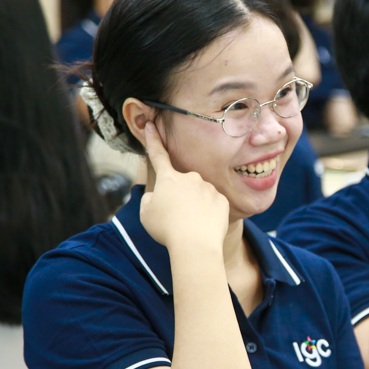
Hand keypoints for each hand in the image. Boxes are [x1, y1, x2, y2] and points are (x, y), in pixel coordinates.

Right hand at [139, 121, 229, 250]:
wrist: (195, 244)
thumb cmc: (167, 229)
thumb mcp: (146, 214)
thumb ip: (151, 199)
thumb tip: (159, 197)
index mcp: (168, 179)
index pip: (158, 155)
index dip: (153, 140)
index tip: (151, 124)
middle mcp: (190, 178)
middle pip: (181, 186)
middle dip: (178, 198)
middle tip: (175, 218)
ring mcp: (208, 188)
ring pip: (198, 196)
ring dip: (194, 207)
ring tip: (190, 226)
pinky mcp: (222, 199)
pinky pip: (212, 205)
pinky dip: (207, 214)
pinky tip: (204, 226)